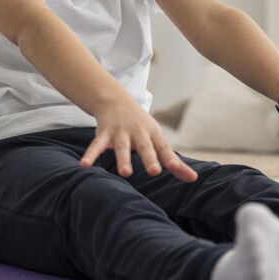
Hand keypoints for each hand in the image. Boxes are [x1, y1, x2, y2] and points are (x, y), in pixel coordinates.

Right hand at [80, 99, 198, 182]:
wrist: (115, 100)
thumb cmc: (142, 126)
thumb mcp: (158, 140)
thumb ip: (173, 161)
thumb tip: (194, 179)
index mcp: (153, 135)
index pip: (166, 150)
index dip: (175, 163)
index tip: (187, 176)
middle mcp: (138, 133)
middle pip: (145, 147)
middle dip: (150, 159)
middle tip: (154, 171)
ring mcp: (120, 133)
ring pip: (122, 147)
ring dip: (123, 159)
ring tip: (125, 173)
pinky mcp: (104, 134)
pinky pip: (96, 146)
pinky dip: (90, 155)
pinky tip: (85, 166)